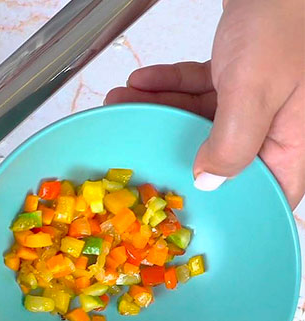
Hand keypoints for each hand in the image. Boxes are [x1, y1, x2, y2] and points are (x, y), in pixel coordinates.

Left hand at [105, 0, 304, 206]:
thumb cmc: (284, 24)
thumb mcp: (255, 91)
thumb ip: (232, 142)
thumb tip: (210, 183)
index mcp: (294, 139)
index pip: (269, 189)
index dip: (232, 204)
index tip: (185, 208)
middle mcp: (280, 122)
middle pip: (224, 154)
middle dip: (173, 149)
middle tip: (131, 147)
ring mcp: (261, 96)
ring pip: (203, 118)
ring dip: (161, 110)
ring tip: (123, 104)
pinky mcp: (243, 71)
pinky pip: (201, 88)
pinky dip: (171, 84)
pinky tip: (142, 80)